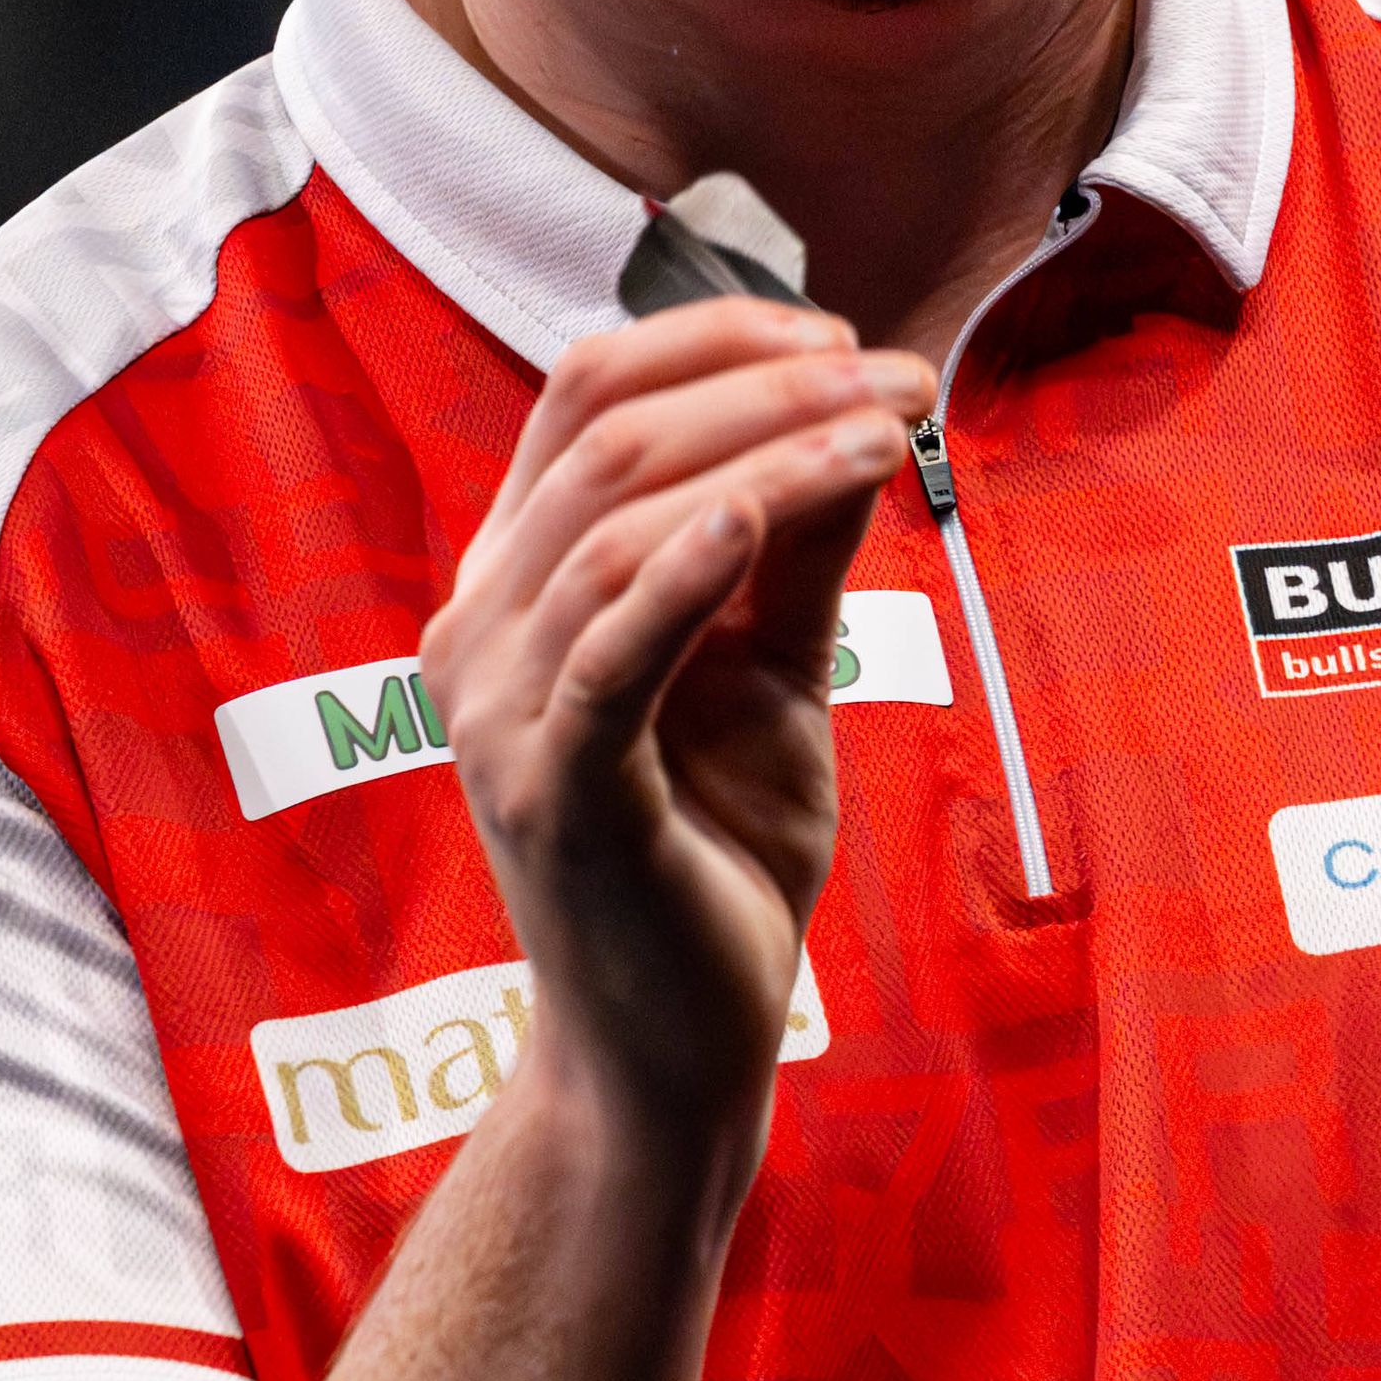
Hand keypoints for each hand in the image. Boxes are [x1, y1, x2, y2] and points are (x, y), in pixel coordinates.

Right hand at [424, 299, 932, 1151]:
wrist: (680, 1044)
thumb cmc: (718, 853)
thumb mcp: (771, 674)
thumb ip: (797, 554)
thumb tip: (864, 415)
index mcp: (517, 582)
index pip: (586, 394)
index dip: (718, 338)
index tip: (852, 336)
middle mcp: (478, 628)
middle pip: (607, 435)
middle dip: (767, 383)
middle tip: (902, 376)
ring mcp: (500, 712)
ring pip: (617, 522)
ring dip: (767, 453)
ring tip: (885, 429)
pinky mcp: (550, 790)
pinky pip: (605, 651)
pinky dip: (681, 568)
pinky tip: (761, 509)